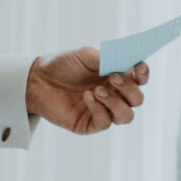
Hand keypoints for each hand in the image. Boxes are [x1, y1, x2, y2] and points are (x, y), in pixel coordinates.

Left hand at [26, 47, 147, 134]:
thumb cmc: (64, 65)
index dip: (143, 74)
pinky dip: (99, 109)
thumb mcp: (86, 56)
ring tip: (97, 90)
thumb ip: (108, 59)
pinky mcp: (90, 125)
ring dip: (116, 102)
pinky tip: (87, 96)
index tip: (138, 66)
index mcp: (117, 77)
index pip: (140, 79)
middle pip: (137, 99)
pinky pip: (105, 122)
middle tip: (113, 77)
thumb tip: (129, 61)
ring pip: (127, 116)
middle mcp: (114, 95)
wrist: (37, 80)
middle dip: (129, 88)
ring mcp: (103, 111)